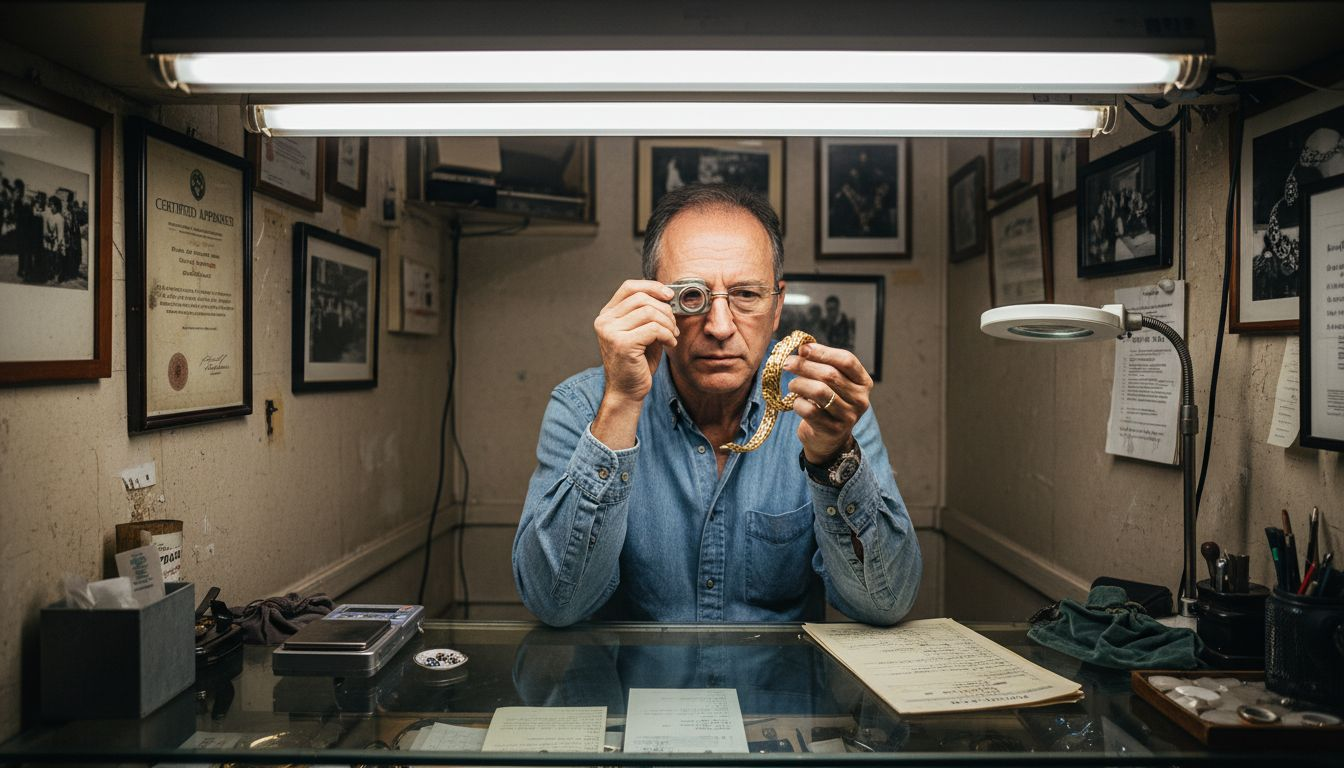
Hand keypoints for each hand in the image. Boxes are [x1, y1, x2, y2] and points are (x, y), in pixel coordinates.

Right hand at [593, 279, 678, 406]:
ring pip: (649, 312)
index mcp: (607, 315)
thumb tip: (668, 295)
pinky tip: (669, 344)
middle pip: (642, 298)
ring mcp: (610, 332)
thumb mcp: (642, 332)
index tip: (669, 296)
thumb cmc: (637, 363)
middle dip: (665, 309)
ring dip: (668, 323)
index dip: (652, 287)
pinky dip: (667, 335)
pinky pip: (654, 329)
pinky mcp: (622, 344)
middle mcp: (605, 321)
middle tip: (673, 325)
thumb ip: (649, 313)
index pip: (629, 287)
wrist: (627, 392)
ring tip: (672, 336)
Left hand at [782, 342, 872, 463]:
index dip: (823, 352)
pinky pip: (809, 411)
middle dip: (805, 366)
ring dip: (799, 384)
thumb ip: (822, 364)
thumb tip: (804, 348)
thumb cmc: (828, 404)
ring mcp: (848, 417)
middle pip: (830, 375)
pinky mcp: (832, 430)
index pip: (847, 360)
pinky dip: (797, 403)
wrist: (828, 439)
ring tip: (792, 384)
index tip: (803, 348)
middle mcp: (860, 400)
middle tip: (787, 362)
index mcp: (863, 383)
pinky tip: (796, 402)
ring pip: (819, 392)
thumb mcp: (832, 383)